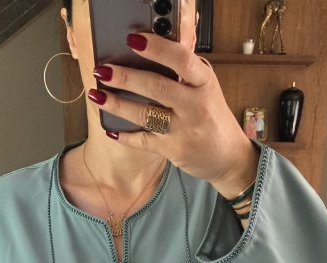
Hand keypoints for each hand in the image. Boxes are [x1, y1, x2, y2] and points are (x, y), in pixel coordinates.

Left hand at [90, 13, 259, 195]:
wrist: (229, 157)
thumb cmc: (211, 115)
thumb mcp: (206, 86)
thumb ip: (184, 70)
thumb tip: (151, 46)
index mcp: (204, 82)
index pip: (181, 59)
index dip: (156, 48)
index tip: (133, 40)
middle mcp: (195, 105)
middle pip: (157, 87)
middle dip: (126, 77)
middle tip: (102, 69)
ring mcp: (184, 130)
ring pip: (145, 115)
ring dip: (118, 104)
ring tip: (97, 95)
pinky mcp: (173, 150)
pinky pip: (143, 141)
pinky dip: (125, 136)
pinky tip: (110, 128)